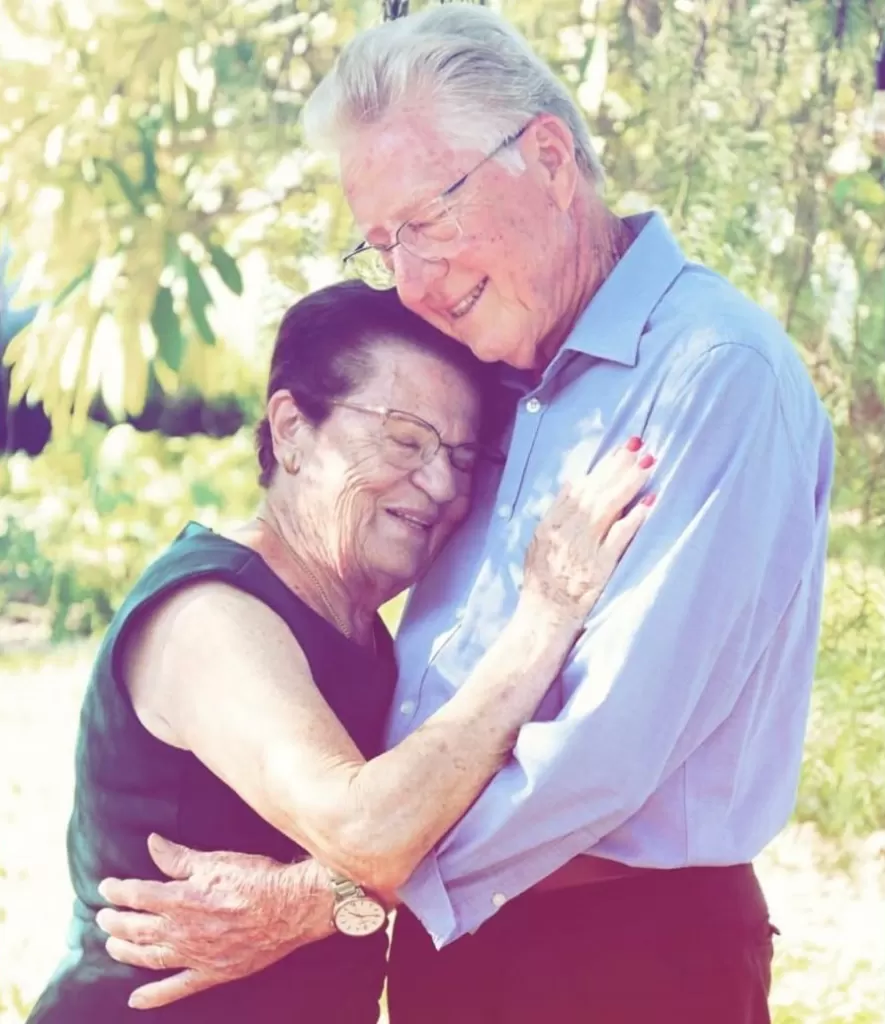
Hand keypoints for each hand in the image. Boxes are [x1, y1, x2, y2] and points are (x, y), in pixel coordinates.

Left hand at [96, 833, 333, 1008]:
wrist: (290, 907)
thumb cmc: (255, 878)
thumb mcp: (216, 861)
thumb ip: (179, 858)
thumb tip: (152, 843)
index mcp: (181, 899)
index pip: (137, 895)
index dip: (118, 891)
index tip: (106, 886)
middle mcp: (182, 930)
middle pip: (136, 928)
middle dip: (114, 922)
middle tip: (103, 917)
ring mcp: (195, 955)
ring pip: (148, 957)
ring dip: (125, 952)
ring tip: (112, 946)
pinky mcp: (211, 973)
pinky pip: (176, 989)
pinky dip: (153, 996)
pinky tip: (136, 999)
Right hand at [522, 436, 654, 623]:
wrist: (543, 616)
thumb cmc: (542, 582)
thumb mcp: (539, 542)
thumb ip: (557, 514)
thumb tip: (575, 484)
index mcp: (551, 523)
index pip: (580, 487)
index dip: (603, 467)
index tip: (621, 450)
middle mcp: (566, 531)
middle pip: (597, 490)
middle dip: (619, 466)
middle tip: (640, 446)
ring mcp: (584, 547)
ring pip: (609, 506)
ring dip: (629, 483)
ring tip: (649, 463)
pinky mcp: (600, 566)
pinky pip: (619, 537)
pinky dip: (634, 518)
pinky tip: (649, 502)